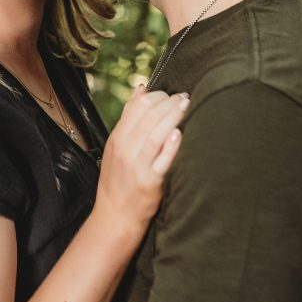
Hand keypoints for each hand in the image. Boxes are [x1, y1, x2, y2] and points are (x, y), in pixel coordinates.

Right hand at [95, 84, 187, 238]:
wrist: (115, 213)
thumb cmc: (119, 178)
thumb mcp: (116, 145)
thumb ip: (128, 117)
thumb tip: (141, 88)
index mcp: (117, 138)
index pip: (136, 107)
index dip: (156, 96)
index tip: (170, 95)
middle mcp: (125, 149)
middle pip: (147, 117)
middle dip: (168, 103)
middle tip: (184, 97)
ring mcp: (136, 165)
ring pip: (155, 134)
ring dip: (173, 116)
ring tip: (187, 105)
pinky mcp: (149, 182)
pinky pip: (161, 161)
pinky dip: (170, 146)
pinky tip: (179, 134)